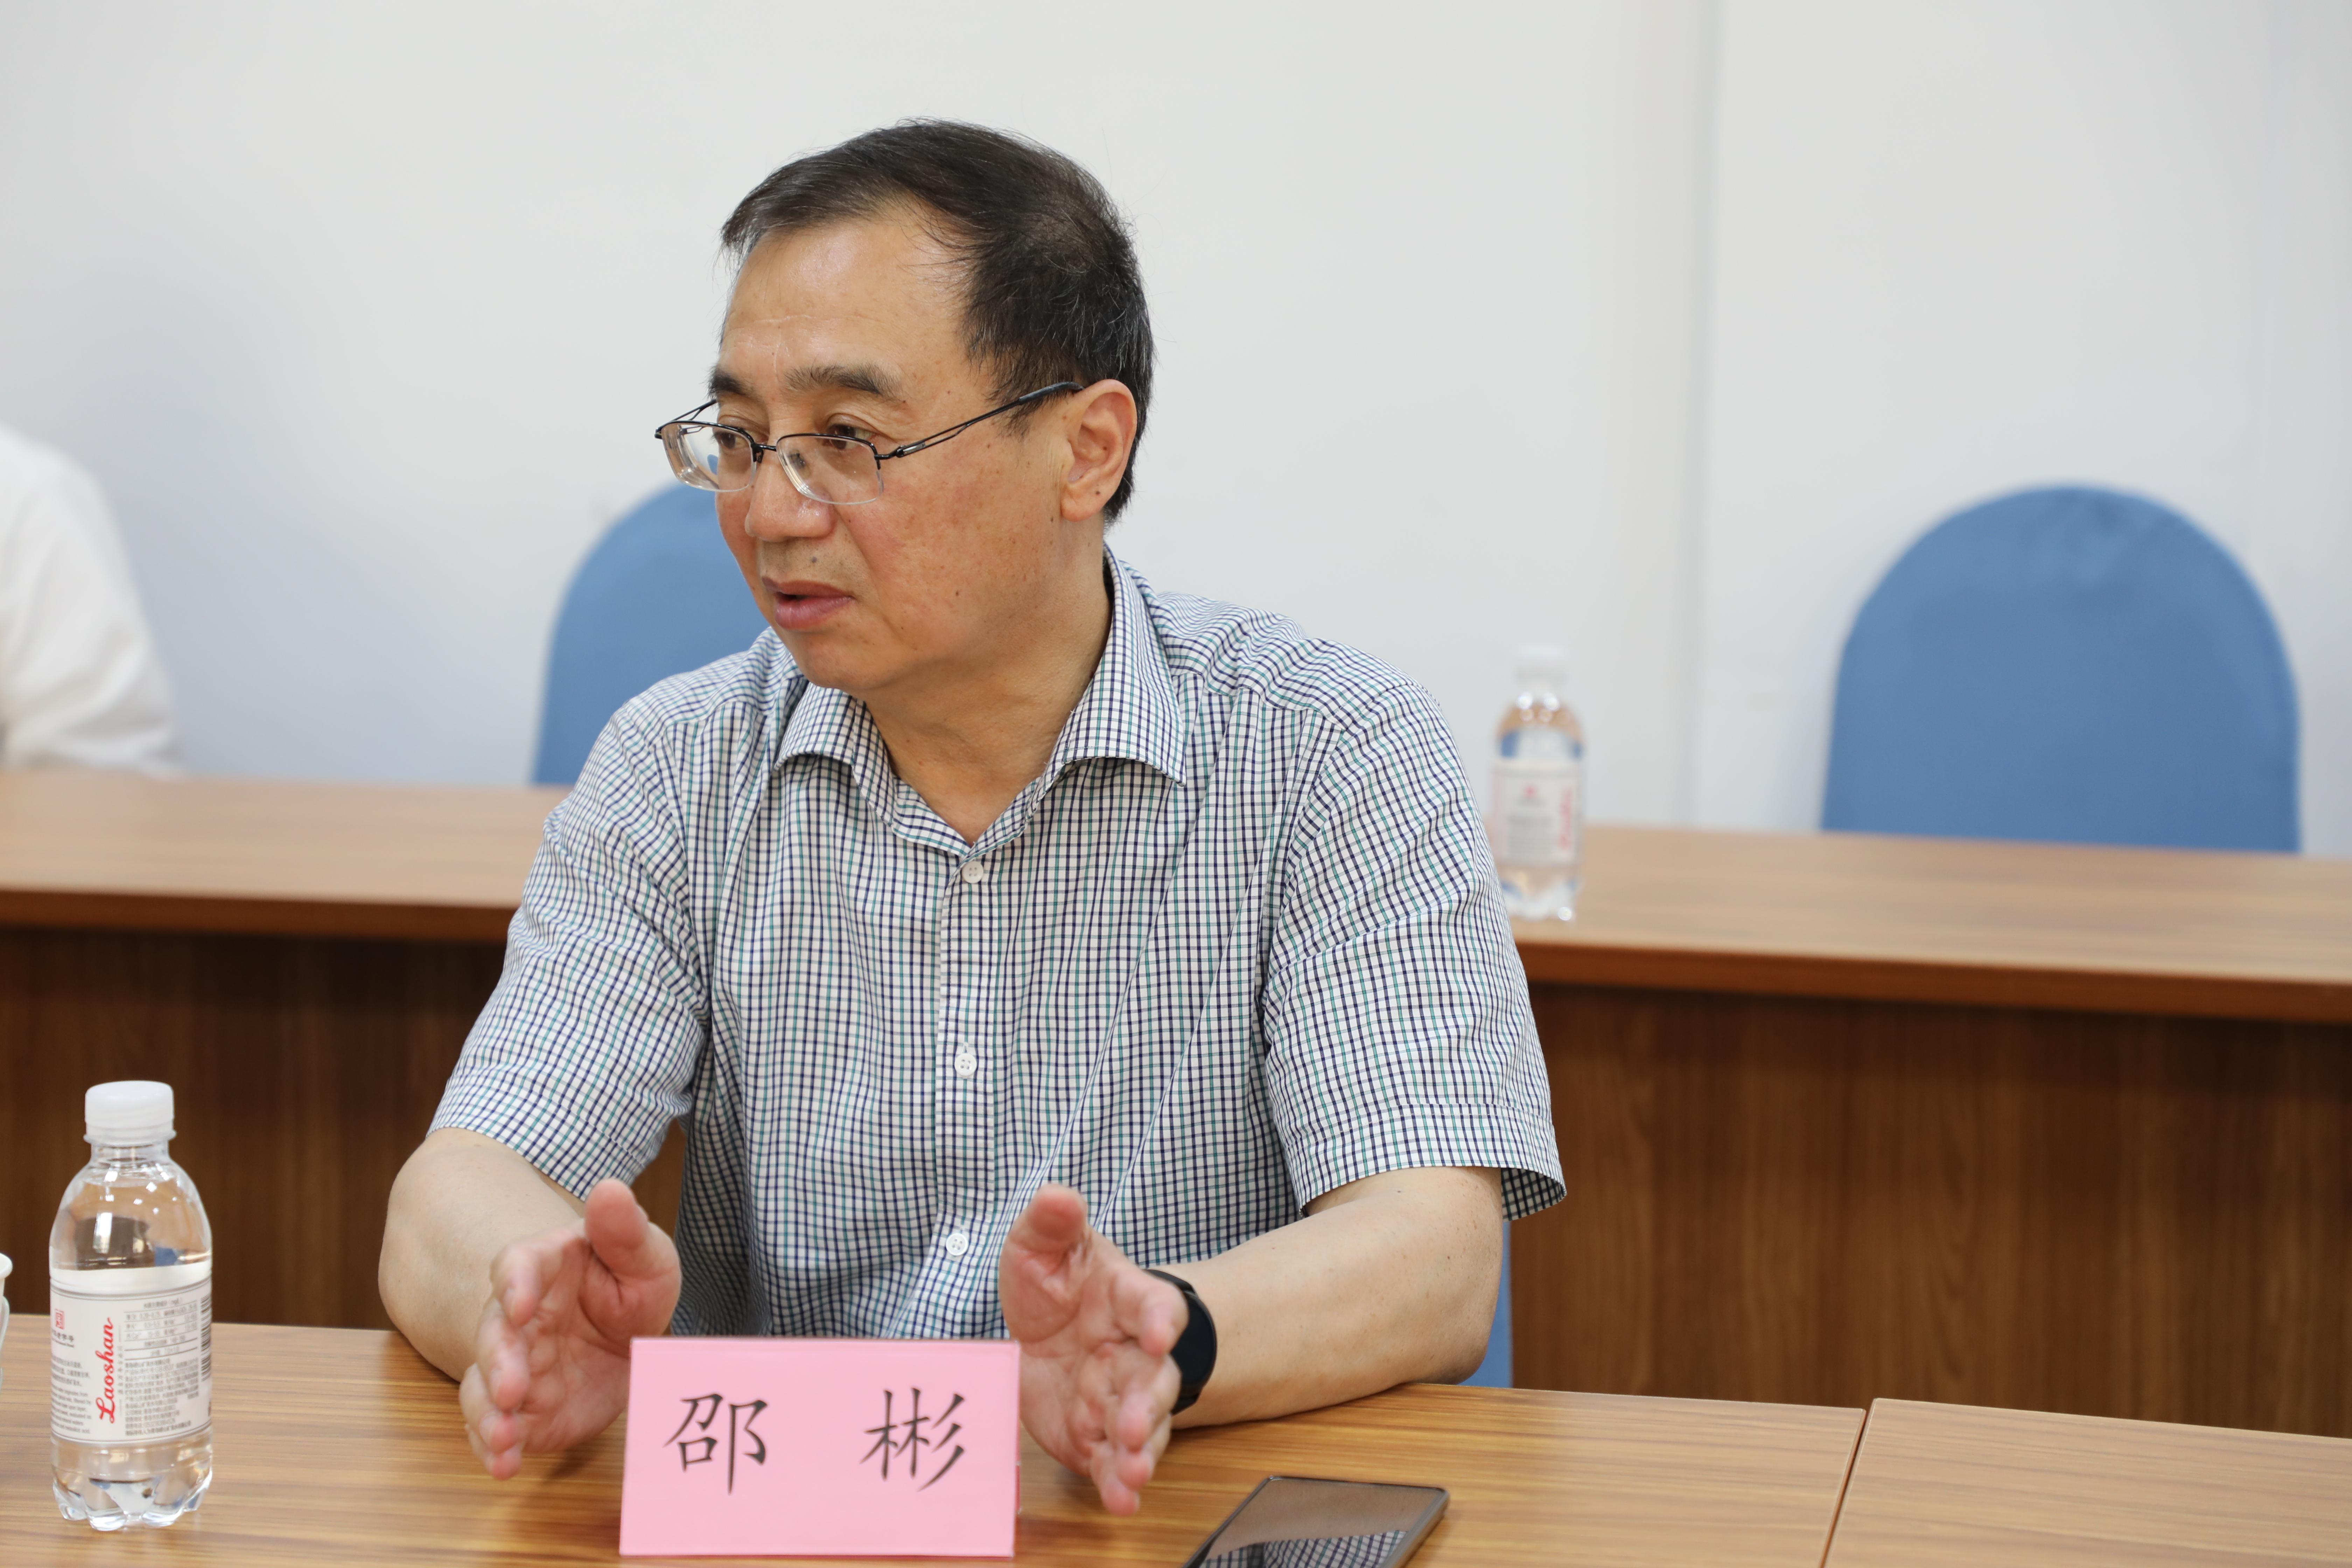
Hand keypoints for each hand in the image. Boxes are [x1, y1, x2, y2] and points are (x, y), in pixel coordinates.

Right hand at [459, 1179, 680, 1477]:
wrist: (622, 1333)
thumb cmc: (628, 1284)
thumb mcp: (643, 1255)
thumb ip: (625, 1230)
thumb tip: (611, 1189)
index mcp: (545, 1268)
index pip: (517, 1266)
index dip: (514, 1283)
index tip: (518, 1303)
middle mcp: (518, 1319)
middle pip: (494, 1334)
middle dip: (499, 1362)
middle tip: (511, 1389)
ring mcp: (516, 1366)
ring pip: (484, 1387)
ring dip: (489, 1413)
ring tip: (503, 1438)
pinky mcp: (524, 1410)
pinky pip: (497, 1428)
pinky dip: (494, 1448)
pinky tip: (503, 1466)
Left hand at [998, 1184, 1184, 1513]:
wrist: (1046, 1332)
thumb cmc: (1056, 1284)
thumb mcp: (1040, 1246)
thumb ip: (1050, 1222)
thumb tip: (1057, 1196)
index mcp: (1125, 1299)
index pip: (1154, 1304)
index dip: (1158, 1317)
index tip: (1157, 1330)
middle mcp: (1133, 1353)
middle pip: (1154, 1377)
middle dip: (1147, 1402)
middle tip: (1132, 1424)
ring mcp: (1120, 1399)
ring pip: (1143, 1427)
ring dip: (1140, 1450)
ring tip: (1134, 1473)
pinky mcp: (1098, 1437)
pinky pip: (1114, 1462)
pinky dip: (1119, 1483)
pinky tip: (1121, 1500)